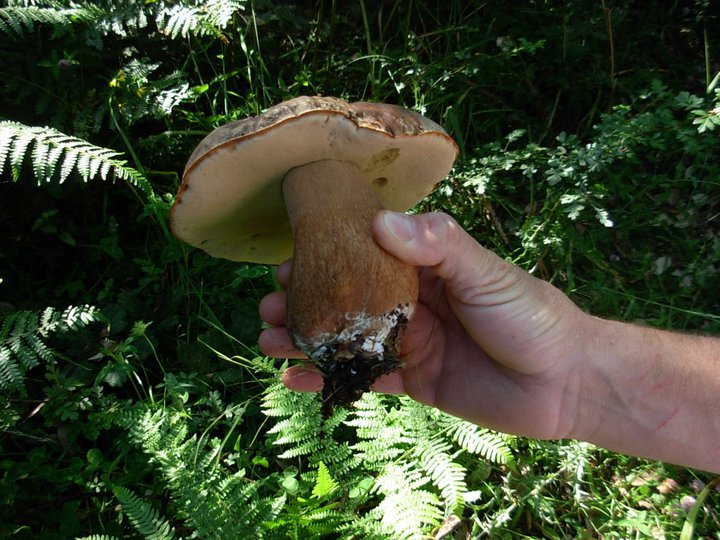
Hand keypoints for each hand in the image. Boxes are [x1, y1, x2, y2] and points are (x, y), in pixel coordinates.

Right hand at [259, 211, 587, 439]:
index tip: (287, 263)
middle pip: (347, 299)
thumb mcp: (485, 272)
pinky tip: (299, 380)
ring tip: (269, 340)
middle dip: (306, 302)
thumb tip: (380, 222)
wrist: (566, 381)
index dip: (324, 257)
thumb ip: (438, 245)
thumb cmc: (531, 314)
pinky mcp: (416, 379)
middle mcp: (412, 302)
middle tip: (269, 307)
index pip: (364, 255)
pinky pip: (366, 378)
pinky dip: (333, 380)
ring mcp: (411, 342)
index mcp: (425, 268)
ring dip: (309, 340)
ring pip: (348, 339)